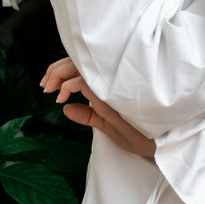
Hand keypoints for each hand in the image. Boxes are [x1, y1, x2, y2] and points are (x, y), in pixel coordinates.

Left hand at [41, 57, 155, 158]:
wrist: (160, 142)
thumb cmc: (140, 132)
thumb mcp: (108, 124)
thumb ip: (88, 115)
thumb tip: (66, 109)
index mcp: (112, 82)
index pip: (84, 64)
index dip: (62, 68)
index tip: (49, 83)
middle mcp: (113, 78)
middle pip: (79, 61)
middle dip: (56, 70)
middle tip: (45, 85)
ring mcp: (113, 83)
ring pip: (80, 67)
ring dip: (60, 74)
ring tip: (50, 89)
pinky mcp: (113, 92)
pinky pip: (86, 80)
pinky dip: (70, 85)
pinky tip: (63, 96)